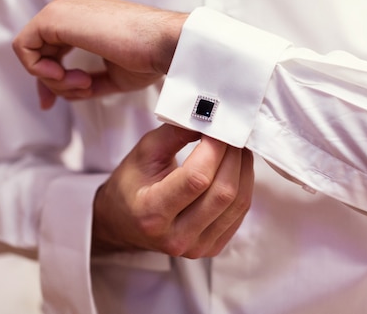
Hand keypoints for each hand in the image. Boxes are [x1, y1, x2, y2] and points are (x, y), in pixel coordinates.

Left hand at [12, 0, 187, 108]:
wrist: (164, 44)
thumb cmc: (148, 57)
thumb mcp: (110, 75)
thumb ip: (84, 81)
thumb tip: (62, 95)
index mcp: (82, 16)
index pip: (49, 47)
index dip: (48, 79)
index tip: (53, 102)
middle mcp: (67, 7)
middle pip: (37, 51)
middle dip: (51, 83)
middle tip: (82, 91)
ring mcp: (60, 9)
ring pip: (31, 52)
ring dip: (54, 80)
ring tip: (85, 83)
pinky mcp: (54, 17)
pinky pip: (24, 49)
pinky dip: (40, 71)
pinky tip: (67, 77)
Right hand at [91, 124, 254, 258]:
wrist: (123, 222)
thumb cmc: (132, 183)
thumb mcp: (144, 152)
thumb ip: (176, 133)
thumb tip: (211, 118)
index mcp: (152, 213)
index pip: (197, 178)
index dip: (215, 149)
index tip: (219, 126)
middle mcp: (176, 237)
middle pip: (223, 192)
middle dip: (233, 155)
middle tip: (233, 132)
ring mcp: (196, 248)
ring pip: (238, 202)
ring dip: (243, 169)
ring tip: (237, 147)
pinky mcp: (211, 249)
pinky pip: (239, 213)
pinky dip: (244, 185)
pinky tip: (236, 167)